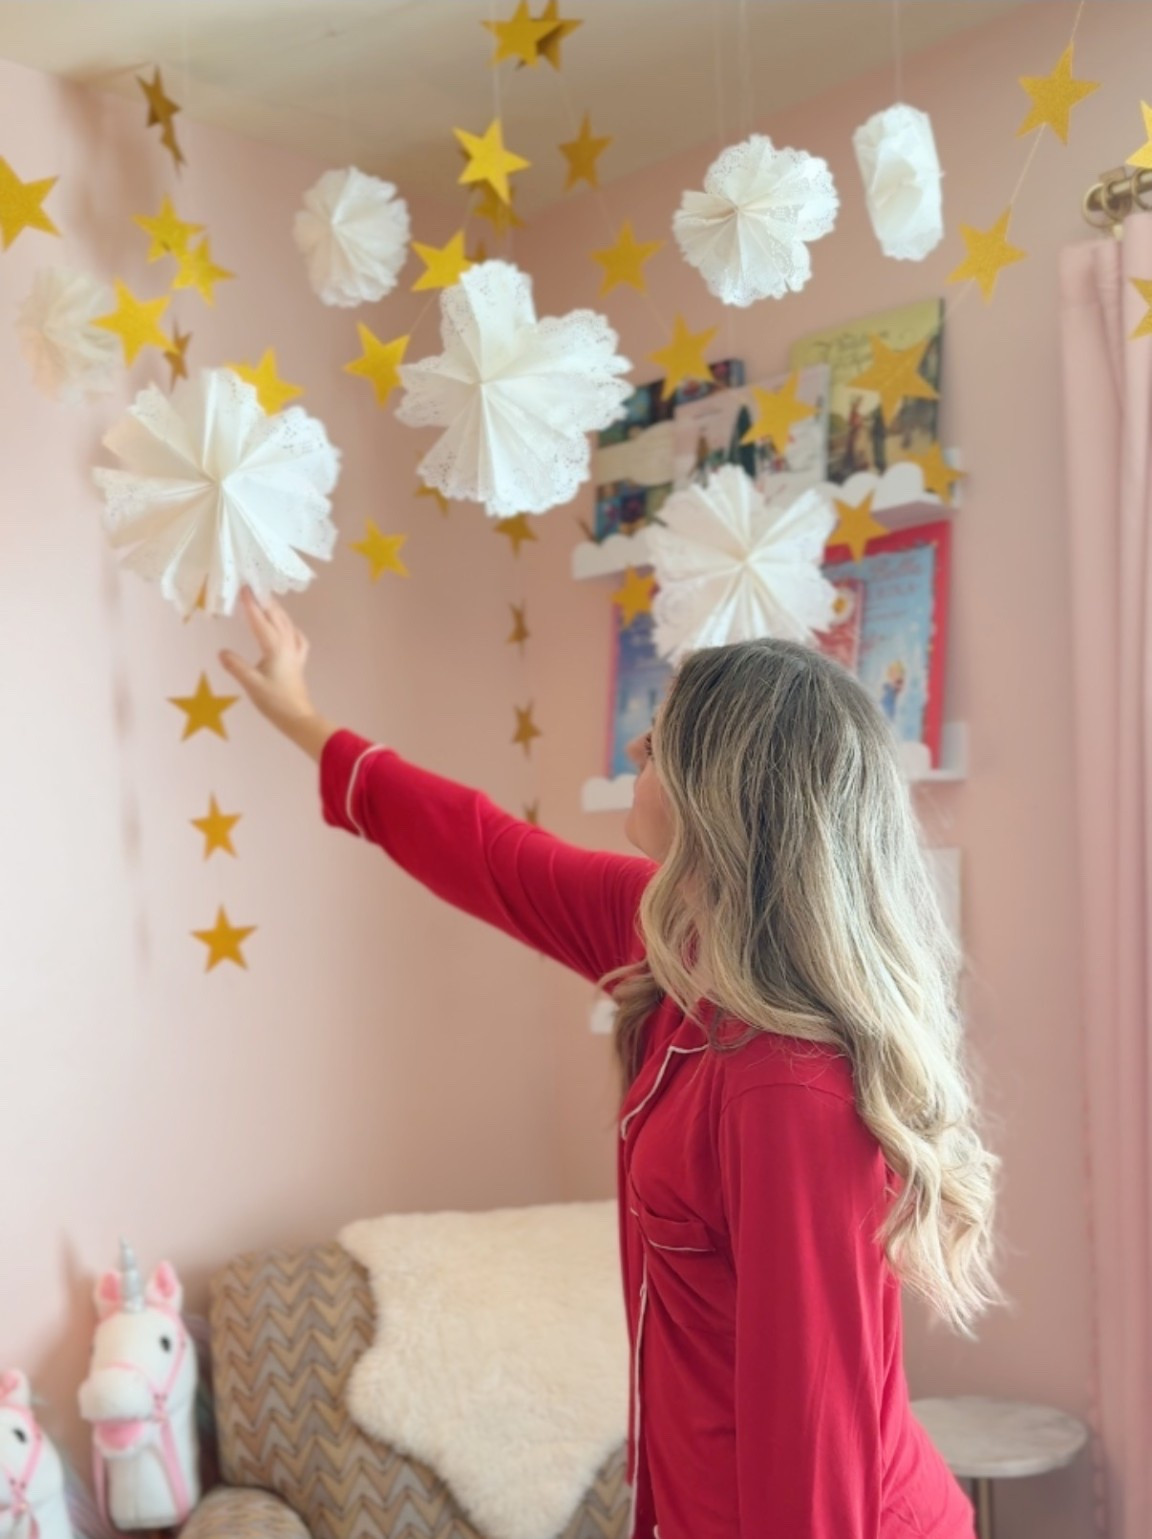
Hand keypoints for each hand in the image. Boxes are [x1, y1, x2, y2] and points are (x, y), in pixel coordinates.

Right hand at [220, 589, 314, 733]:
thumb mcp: (251, 684)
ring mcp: (295, 651)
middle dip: (264, 601)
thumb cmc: (274, 702)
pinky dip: (289, 627)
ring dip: (276, 610)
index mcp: (275, 647)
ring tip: (266, 600)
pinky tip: (287, 628)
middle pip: (276, 616)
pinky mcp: (299, 660)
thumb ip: (236, 666)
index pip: (260, 620)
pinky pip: (296, 636)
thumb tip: (222, 652)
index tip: (243, 588)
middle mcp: (287, 644)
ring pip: (286, 623)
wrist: (298, 717)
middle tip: (253, 587)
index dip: (250, 604)